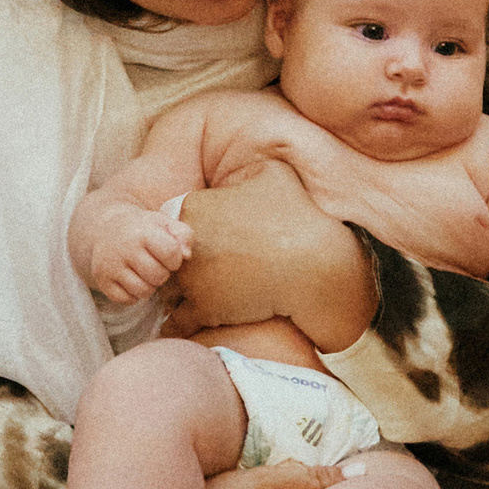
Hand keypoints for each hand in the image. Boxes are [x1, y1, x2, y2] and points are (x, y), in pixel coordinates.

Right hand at [81, 199, 191, 306]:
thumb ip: (184, 235)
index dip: (175, 259)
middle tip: (155, 265)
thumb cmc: (143, 229)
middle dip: (162, 274)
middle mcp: (124, 248)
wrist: (107, 228)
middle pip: (158, 276)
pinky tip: (131, 281)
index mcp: (142, 231)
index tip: (168, 255)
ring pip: (142, 291)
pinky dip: (132, 295)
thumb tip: (187, 256)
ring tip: (144, 273)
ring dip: (149, 286)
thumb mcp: (165, 223)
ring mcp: (110, 265)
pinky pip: (126, 300)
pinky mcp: (101, 279)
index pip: (171, 253)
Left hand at [164, 175, 373, 346]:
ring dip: (187, 292)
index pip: (179, 222)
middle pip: (172, 255)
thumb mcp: (274, 174)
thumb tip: (245, 165)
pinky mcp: (202, 310)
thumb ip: (249, 166)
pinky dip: (186, 323)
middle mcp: (185, 243)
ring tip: (216, 294)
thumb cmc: (299, 219)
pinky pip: (180, 321)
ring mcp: (191, 279)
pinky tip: (207, 318)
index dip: (197, 233)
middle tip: (217, 268)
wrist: (315, 268)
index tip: (218, 241)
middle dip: (188, 262)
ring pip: (174, 289)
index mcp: (195, 208)